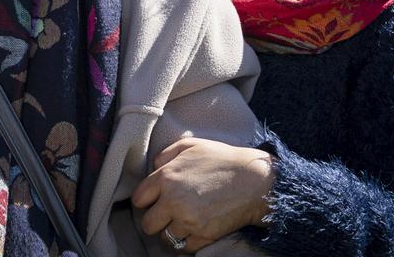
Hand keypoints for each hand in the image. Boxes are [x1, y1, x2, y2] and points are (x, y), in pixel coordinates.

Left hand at [131, 137, 273, 253]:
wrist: (255, 180)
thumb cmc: (222, 159)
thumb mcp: (190, 145)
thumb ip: (165, 154)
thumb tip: (153, 168)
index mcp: (166, 177)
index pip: (139, 199)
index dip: (146, 199)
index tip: (154, 199)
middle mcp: (173, 201)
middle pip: (147, 224)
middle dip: (155, 219)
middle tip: (166, 214)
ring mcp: (188, 221)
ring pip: (165, 238)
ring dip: (171, 232)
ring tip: (182, 221)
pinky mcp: (204, 236)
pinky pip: (184, 248)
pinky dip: (187, 242)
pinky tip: (193, 230)